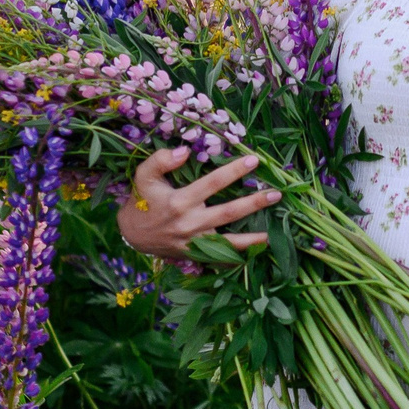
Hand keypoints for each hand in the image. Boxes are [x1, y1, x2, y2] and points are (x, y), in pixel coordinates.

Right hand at [117, 147, 282, 262]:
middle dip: (254, 203)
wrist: (131, 234)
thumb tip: (185, 151)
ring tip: (272, 233)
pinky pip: (219, 258)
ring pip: (228, 242)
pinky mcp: (195, 255)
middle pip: (229, 212)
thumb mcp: (144, 175)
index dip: (234, 171)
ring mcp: (194, 242)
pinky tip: (254, 253)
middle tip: (276, 194)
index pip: (213, 183)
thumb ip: (161, 160)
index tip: (254, 160)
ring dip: (252, 238)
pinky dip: (237, 257)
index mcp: (180, 201)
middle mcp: (190, 223)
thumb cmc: (141, 200)